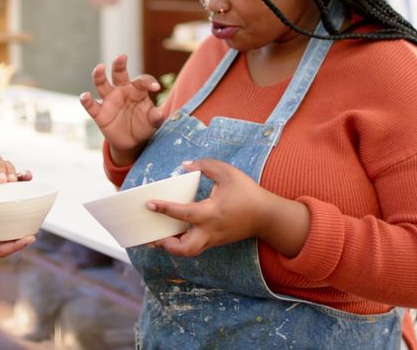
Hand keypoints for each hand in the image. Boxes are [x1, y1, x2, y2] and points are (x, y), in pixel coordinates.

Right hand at [79, 54, 165, 153]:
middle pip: (119, 74)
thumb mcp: (153, 123)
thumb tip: (160, 113)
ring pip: (102, 84)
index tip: (156, 87)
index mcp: (137, 90)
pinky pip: (91, 105)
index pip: (142, 81)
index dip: (149, 82)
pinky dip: (86, 100)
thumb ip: (156, 117)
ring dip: (99, 75)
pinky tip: (85, 96)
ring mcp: (109, 100)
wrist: (131, 142)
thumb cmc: (144, 126)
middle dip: (119, 64)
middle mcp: (122, 91)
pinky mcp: (99, 113)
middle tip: (122, 56)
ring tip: (100, 67)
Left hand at [148, 160, 275, 257]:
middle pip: (184, 249)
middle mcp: (210, 231)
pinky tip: (173, 232)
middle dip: (165, 244)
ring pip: (188, 252)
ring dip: (172, 246)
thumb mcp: (228, 173)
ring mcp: (213, 239)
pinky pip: (195, 247)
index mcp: (211, 213)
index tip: (149, 204)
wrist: (267, 216)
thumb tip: (185, 165)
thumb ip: (206, 165)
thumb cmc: (247, 192)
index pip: (183, 213)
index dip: (164, 209)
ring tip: (158, 236)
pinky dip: (182, 243)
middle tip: (152, 233)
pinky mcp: (215, 242)